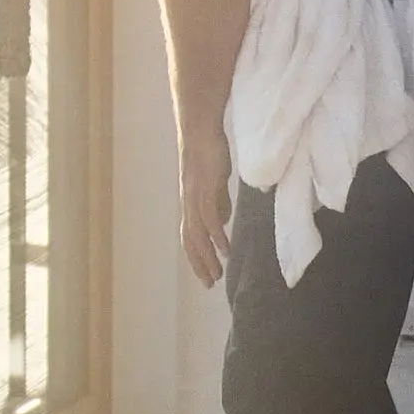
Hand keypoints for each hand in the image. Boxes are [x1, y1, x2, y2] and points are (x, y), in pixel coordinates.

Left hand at [180, 127, 233, 287]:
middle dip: (200, 264)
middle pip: (191, 241)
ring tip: (218, 274)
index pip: (189, 237)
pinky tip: (225, 251)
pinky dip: (216, 237)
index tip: (206, 275)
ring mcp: (195, 196)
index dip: (195, 257)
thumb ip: (217, 203)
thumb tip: (222, 222)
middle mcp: (188, 203)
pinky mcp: (205, 189)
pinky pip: (209, 218)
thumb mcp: (214, 184)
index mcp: (189, 203)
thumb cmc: (208, 153)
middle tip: (211, 284)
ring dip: (208, 257)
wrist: (200, 129)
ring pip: (198, 234)